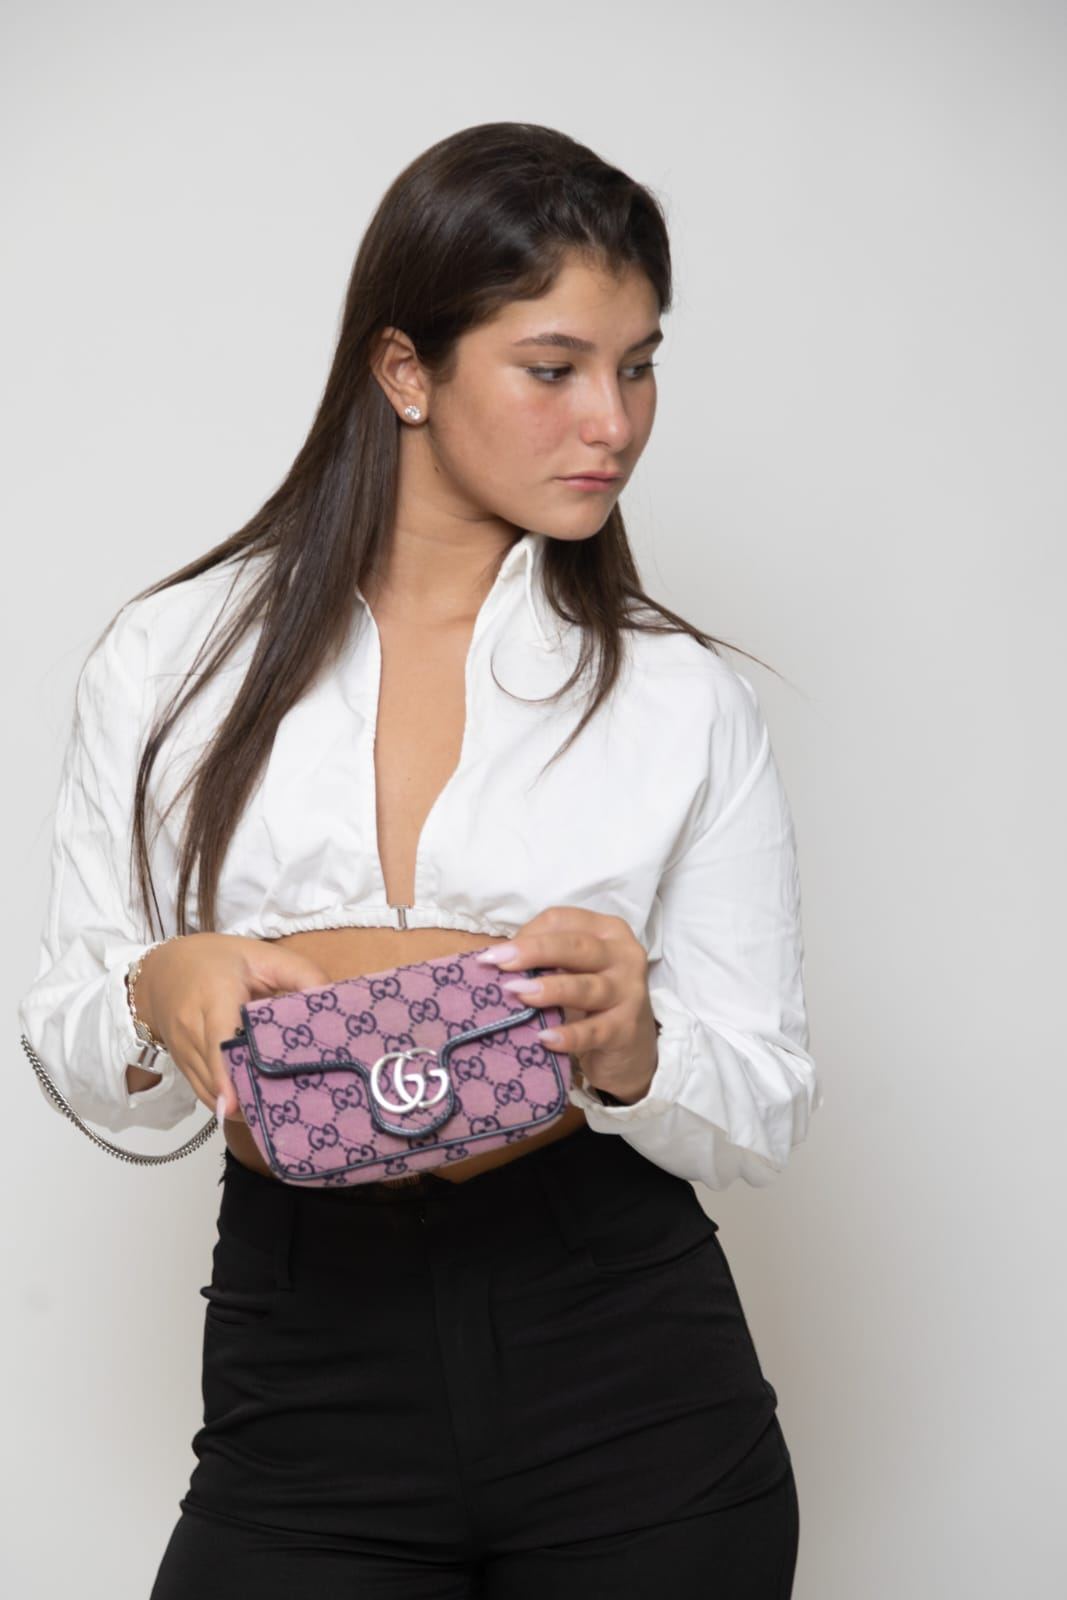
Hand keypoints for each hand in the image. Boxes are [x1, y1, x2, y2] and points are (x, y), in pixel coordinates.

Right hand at [134, 933, 330, 1120]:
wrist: (164, 970)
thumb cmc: (221, 961)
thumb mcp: (263, 956)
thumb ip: (301, 974)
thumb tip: (333, 1000)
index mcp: (215, 995)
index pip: (219, 1038)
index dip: (227, 1073)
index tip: (238, 1102)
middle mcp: (193, 1027)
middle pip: (217, 1073)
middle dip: (249, 1095)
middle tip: (288, 1108)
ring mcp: (184, 1051)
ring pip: (210, 1090)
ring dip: (241, 1104)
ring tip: (278, 1109)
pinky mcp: (183, 1066)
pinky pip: (205, 1095)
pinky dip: (229, 1104)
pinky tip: (256, 1105)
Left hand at [475, 906, 659, 1104]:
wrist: (633, 1046)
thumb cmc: (593, 998)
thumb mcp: (574, 969)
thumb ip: (545, 960)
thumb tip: (497, 960)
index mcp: (607, 931)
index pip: (563, 920)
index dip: (528, 933)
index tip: (498, 954)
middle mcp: (624, 955)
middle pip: (576, 946)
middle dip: (534, 952)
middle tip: (498, 962)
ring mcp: (630, 993)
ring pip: (586, 987)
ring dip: (550, 989)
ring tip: (518, 993)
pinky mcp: (626, 1029)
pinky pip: (594, 1031)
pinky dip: (569, 1035)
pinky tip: (545, 1037)